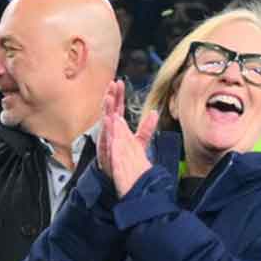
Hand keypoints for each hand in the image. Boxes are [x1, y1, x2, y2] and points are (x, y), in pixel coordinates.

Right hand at [99, 79, 157, 197]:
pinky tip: (108, 118)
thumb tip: (154, 112)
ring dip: (106, 108)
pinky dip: (106, 127)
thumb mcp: (140, 141)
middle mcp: (112, 131)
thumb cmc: (128, 160)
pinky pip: (106, 136)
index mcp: (119, 127)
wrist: (125, 177)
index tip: (119, 82)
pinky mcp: (108, 149)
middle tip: (113, 83)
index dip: (118, 95)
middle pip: (111, 110)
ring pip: (106, 120)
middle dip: (111, 96)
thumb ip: (146, 127)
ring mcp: (109, 139)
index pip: (118, 107)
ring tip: (108, 96)